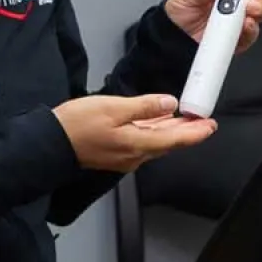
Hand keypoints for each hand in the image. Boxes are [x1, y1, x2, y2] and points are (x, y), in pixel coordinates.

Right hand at [53, 94, 215, 173]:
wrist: (50, 144)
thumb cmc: (77, 125)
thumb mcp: (113, 107)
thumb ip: (144, 106)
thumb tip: (169, 104)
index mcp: (137, 144)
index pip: (176, 139)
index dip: (196, 133)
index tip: (211, 125)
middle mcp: (135, 155)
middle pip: (168, 143)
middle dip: (187, 131)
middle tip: (203, 121)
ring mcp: (125, 157)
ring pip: (156, 143)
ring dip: (172, 131)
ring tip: (185, 119)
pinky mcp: (116, 154)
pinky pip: (143, 143)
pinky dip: (155, 132)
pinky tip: (157, 123)